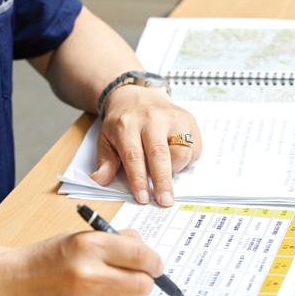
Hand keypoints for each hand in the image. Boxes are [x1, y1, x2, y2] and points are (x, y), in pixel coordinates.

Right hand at [4, 229, 161, 295]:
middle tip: (135, 279)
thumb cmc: (45, 259)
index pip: (139, 253)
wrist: (10, 286)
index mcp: (88, 246)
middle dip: (144, 281)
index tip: (155, 265)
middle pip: (143, 284)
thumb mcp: (77, 238)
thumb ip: (113, 240)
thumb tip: (144, 247)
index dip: (153, 260)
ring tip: (108, 293)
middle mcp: (88, 276)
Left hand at [91, 85, 201, 205]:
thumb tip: (100, 180)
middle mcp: (151, 119)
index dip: (139, 179)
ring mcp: (172, 117)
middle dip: (163, 180)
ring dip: (175, 168)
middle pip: (160, 154)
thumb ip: (105, 161)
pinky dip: (188, 159)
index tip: (142, 198)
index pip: (134, 156)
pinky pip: (195, 147)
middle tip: (165, 201)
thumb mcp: (106, 138)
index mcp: (127, 124)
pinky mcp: (188, 119)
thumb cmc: (121, 120)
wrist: (135, 94)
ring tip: (166, 170)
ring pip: (182, 151)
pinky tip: (176, 158)